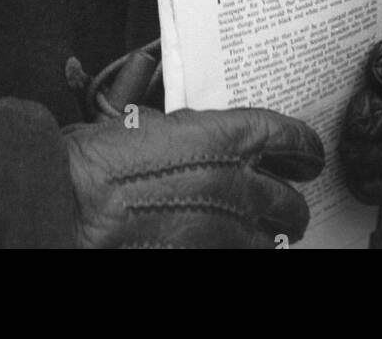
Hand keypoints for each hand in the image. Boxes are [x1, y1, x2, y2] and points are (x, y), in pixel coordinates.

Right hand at [63, 105, 323, 248]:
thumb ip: (190, 132)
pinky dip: (235, 254)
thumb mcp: (151, 122)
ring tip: (264, 237)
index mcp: (224, 138)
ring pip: (268, 242)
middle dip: (293, 207)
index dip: (305, 147)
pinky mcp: (203, 260)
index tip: (310, 155)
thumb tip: (201, 138)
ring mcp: (221, 230)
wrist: (71, 201)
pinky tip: (225, 248)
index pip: (288, 138)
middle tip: (291, 208)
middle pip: (290, 203)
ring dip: (267, 239)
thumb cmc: (99, 158)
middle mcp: (234, 184)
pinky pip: (235, 259)